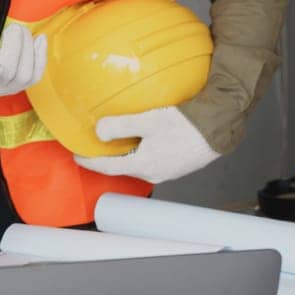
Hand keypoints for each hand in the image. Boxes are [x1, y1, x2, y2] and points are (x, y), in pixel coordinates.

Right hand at [0, 21, 45, 98]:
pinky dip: (40, 56)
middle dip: (15, 46)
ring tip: (22, 31)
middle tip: (13, 27)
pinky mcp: (17, 85)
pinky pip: (35, 76)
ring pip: (25, 75)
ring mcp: (4, 89)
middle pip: (8, 72)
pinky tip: (40, 39)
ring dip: (28, 49)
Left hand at [72, 106, 220, 184]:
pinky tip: (139, 140)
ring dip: (124, 154)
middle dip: (106, 159)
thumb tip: (99, 133)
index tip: (76, 156)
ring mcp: (167, 171)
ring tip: (113, 142)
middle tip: (93, 148)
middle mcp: (154, 174)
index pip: (108, 168)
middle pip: (122, 167)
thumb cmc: (186, 125)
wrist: (219, 128)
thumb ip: (120, 126)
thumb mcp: (148, 120)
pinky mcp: (177, 165)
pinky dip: (139, 151)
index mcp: (144, 166)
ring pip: (137, 164)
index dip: (90, 161)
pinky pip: (150, 160)